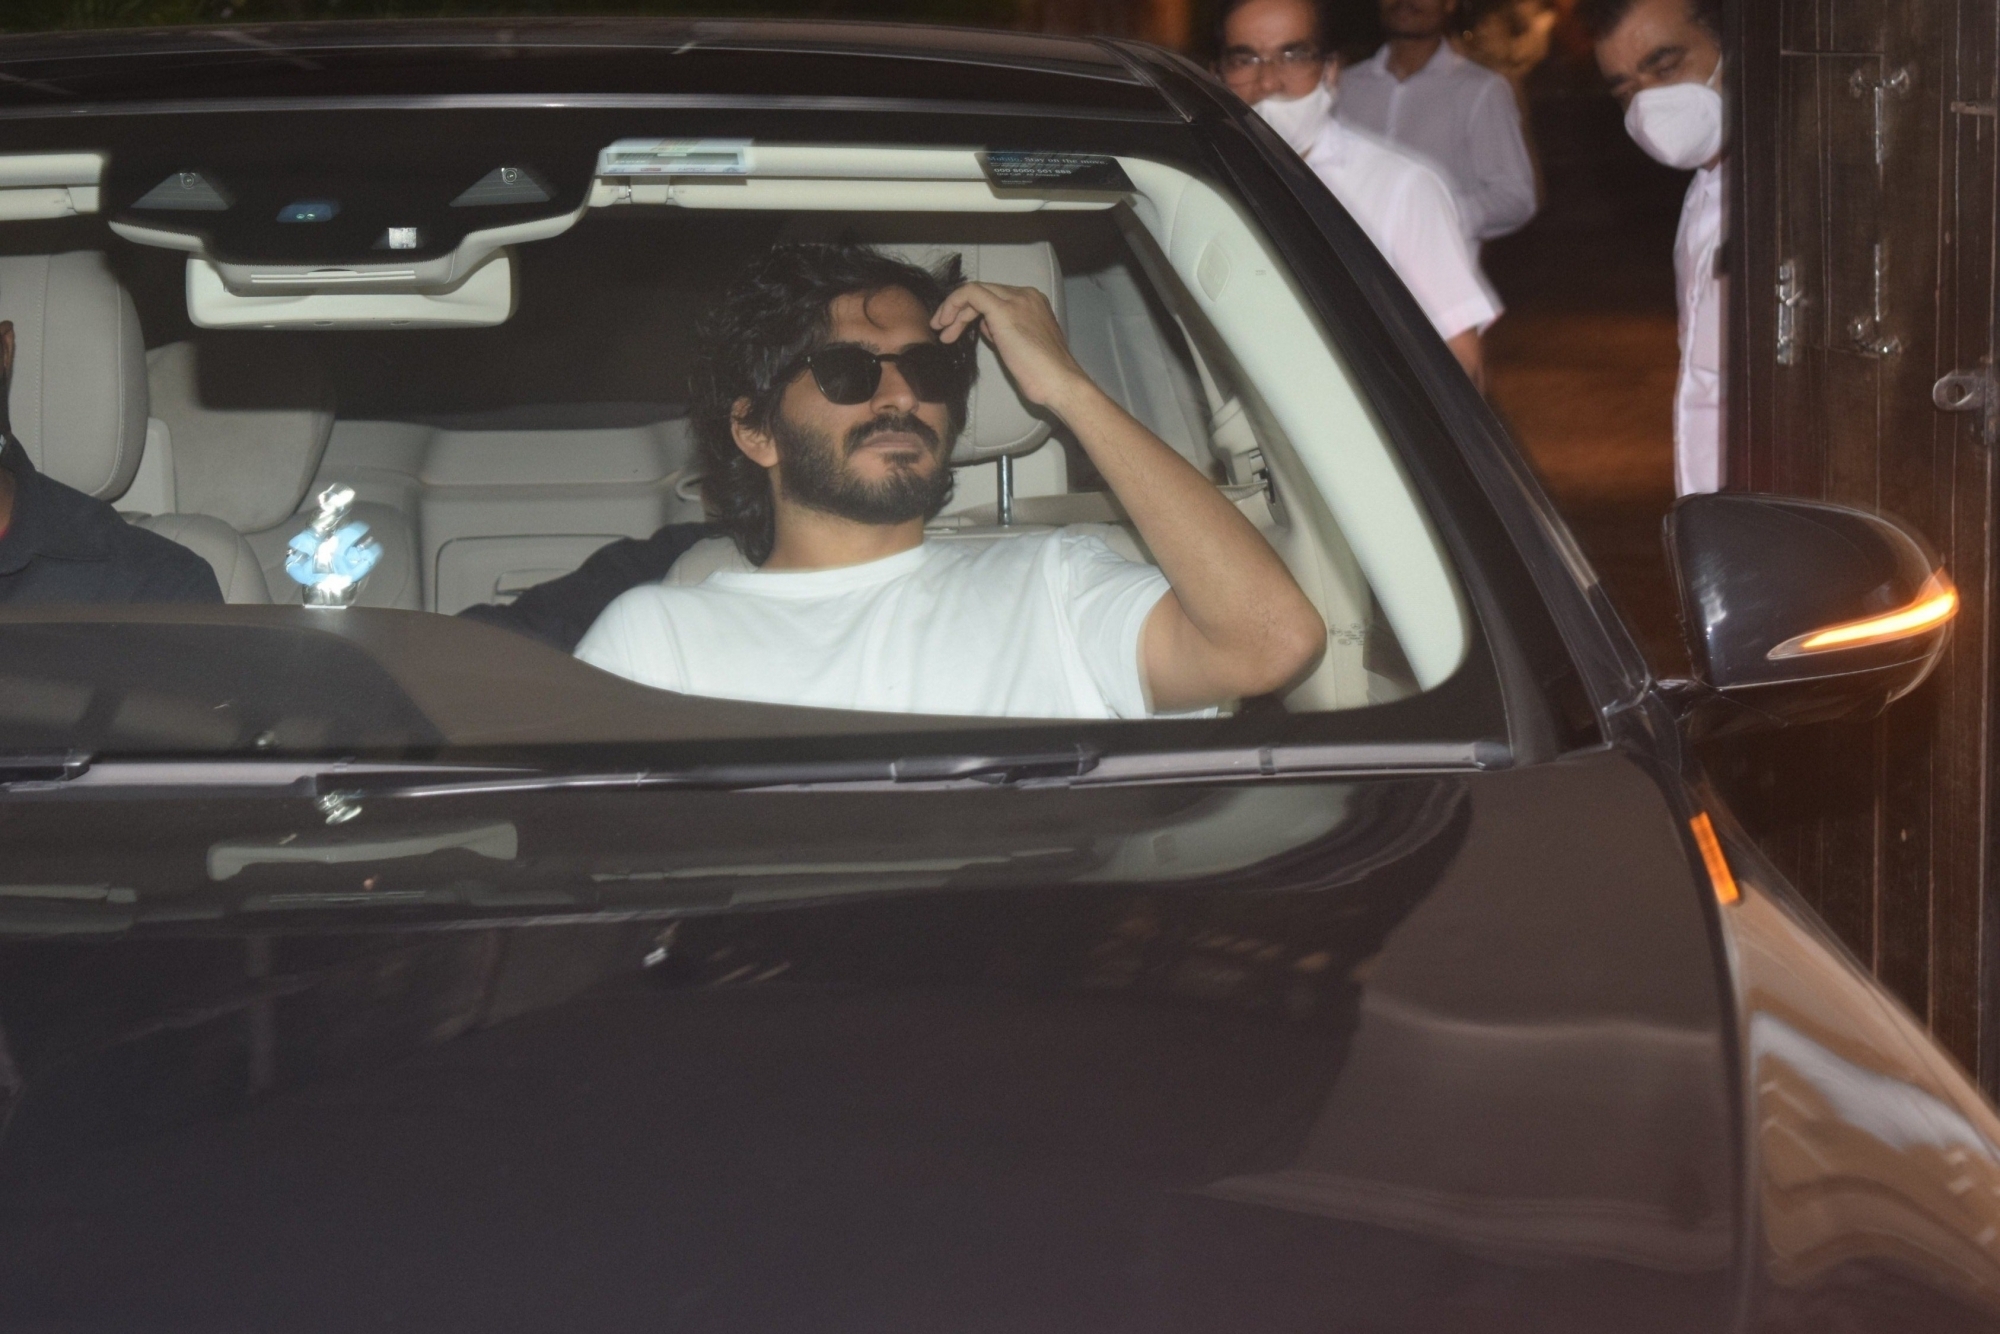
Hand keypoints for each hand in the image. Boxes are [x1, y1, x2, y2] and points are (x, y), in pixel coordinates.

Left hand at [931, 282, 1094, 416]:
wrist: (1059, 382)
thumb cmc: (1043, 374)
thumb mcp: (1020, 346)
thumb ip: (1004, 331)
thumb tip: (985, 326)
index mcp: (1032, 302)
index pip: (995, 297)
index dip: (972, 312)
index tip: (958, 330)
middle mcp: (1026, 295)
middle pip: (983, 292)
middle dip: (958, 310)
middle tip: (944, 331)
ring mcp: (1016, 300)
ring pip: (975, 292)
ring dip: (953, 311)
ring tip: (943, 333)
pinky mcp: (1004, 309)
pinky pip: (971, 294)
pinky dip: (953, 304)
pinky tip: (945, 324)